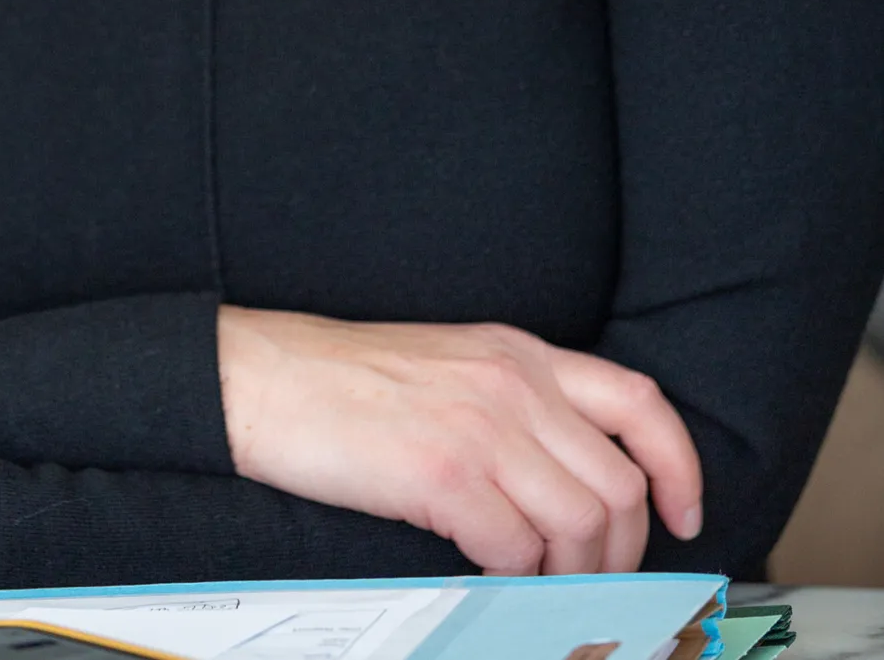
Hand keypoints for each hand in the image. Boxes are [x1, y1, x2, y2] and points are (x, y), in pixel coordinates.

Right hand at [217, 308, 702, 576]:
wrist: (263, 378)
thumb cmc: (343, 381)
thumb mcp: (449, 367)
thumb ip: (512, 407)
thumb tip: (564, 485)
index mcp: (517, 352)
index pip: (637, 402)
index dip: (678, 466)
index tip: (684, 515)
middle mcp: (513, 382)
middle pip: (619, 486)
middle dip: (621, 557)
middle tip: (596, 589)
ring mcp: (481, 426)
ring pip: (582, 527)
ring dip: (572, 580)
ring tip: (542, 595)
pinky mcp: (443, 474)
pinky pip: (518, 553)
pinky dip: (517, 587)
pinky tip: (493, 586)